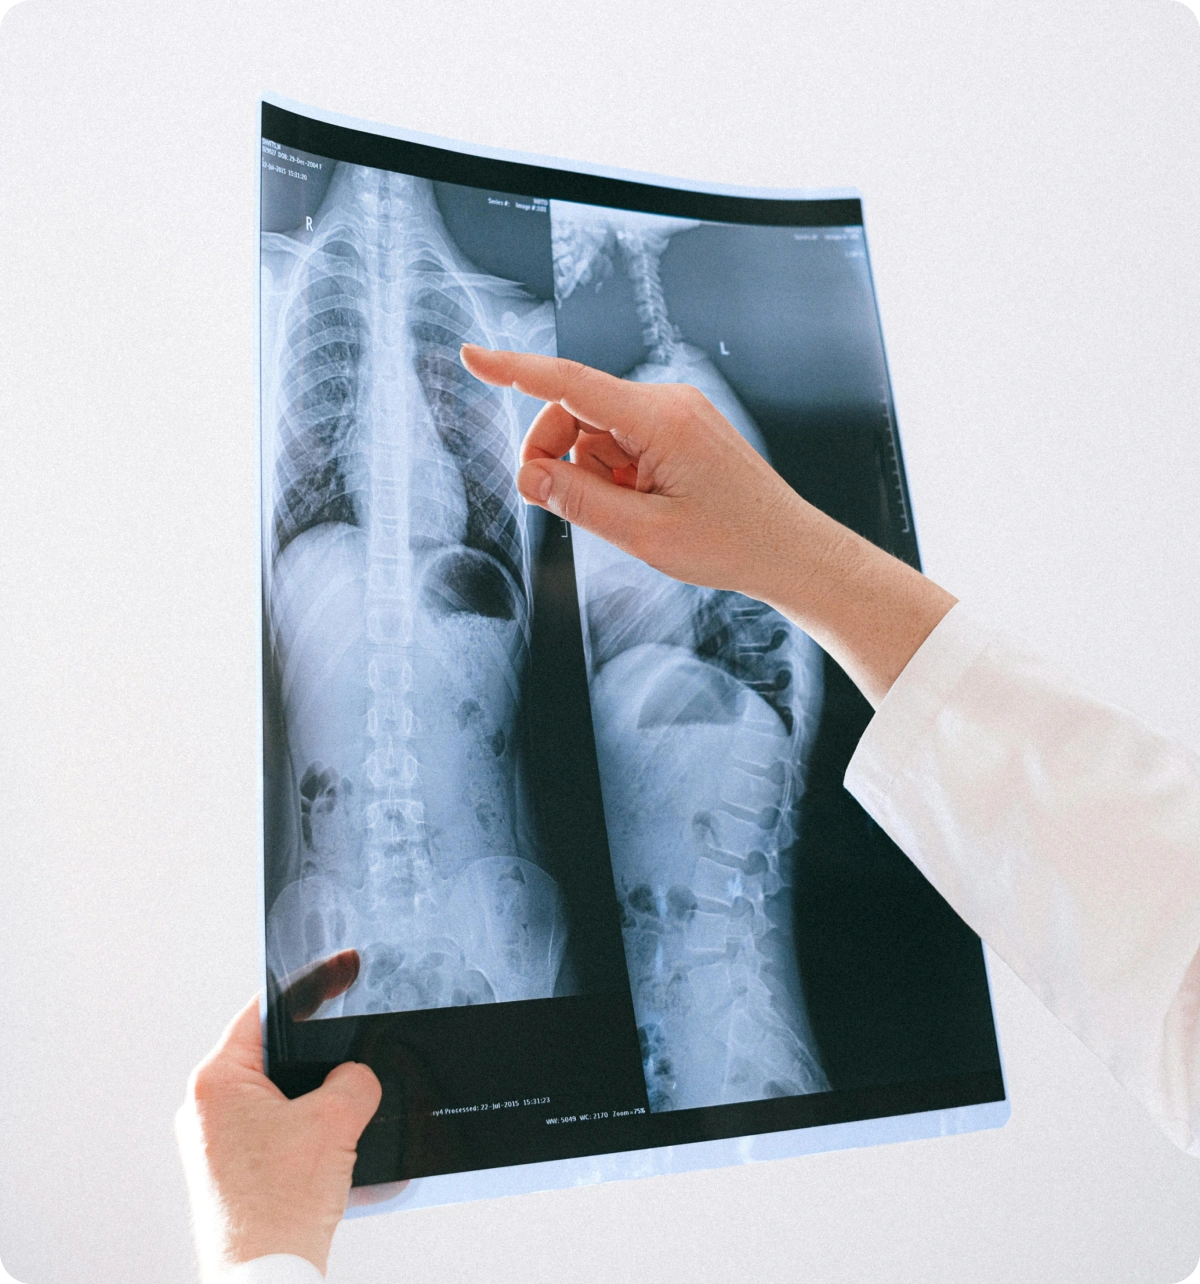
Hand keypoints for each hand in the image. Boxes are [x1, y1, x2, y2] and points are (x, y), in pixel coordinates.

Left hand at [176, 955, 390, 1280]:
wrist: (266, 1280)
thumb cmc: (280, 1208)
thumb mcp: (336, 1120)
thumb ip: (355, 1078)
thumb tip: (357, 1076)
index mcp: (216, 1081)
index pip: (265, 1011)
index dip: (310, 990)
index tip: (340, 972)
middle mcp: (205, 1110)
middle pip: (273, 1057)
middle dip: (318, 1058)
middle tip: (351, 1057)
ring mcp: (214, 1146)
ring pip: (277, 1098)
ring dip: (315, 1103)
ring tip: (345, 1115)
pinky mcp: (229, 1176)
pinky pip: (275, 1135)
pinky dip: (307, 1135)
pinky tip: (336, 1150)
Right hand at [461, 344, 803, 601]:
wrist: (791, 552)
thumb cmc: (732, 544)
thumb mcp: (644, 533)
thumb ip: (578, 501)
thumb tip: (529, 476)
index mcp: (662, 420)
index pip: (570, 384)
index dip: (515, 371)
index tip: (473, 357)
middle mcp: (669, 403)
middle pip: (575, 410)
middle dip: (553, 454)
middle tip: (556, 503)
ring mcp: (677, 414)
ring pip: (595, 430)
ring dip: (589, 471)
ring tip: (626, 514)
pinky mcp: (681, 431)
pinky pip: (622, 441)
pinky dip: (612, 473)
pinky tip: (640, 505)